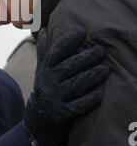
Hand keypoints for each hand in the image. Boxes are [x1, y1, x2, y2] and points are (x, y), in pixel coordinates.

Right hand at [23, 26, 109, 145]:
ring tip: (105, 69)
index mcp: (46, 68)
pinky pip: (79, 105)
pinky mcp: (64, 113)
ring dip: (92, 76)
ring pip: (76, 85)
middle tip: (101, 50)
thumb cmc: (45, 86)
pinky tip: (100, 92)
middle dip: (86, 58)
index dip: (68, 40)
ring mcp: (57, 97)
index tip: (81, 30)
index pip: (56, 51)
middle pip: (69, 67)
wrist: (39, 116)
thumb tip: (43, 29)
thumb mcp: (41, 68)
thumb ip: (44, 49)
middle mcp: (50, 81)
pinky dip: (90, 98)